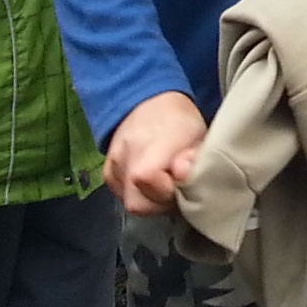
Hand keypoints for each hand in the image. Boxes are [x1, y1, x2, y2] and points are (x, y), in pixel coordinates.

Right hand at [106, 91, 208, 215]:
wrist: (150, 102)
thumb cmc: (181, 121)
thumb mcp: (199, 135)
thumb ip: (194, 158)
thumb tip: (182, 174)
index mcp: (150, 140)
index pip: (146, 178)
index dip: (168, 190)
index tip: (183, 182)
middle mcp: (125, 153)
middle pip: (137, 203)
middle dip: (161, 204)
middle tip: (177, 188)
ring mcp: (113, 165)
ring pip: (131, 203)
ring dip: (152, 201)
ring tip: (166, 183)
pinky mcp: (108, 174)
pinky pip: (123, 197)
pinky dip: (140, 196)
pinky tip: (153, 183)